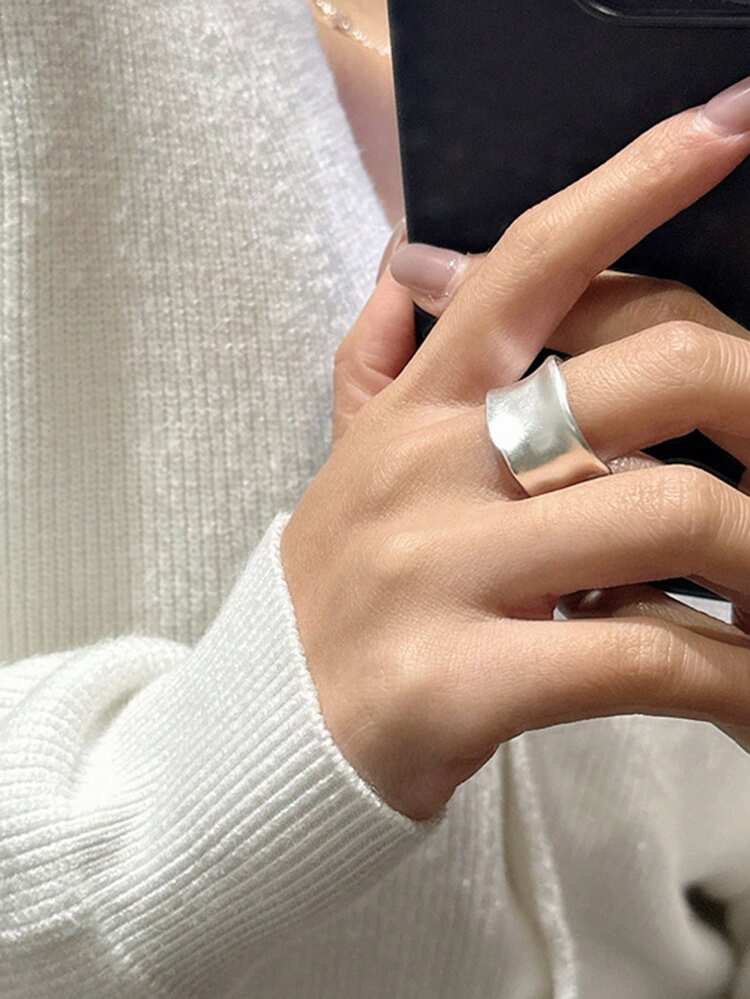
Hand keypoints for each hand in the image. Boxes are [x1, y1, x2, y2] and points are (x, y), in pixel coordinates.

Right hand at [283, 91, 749, 821]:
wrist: (268, 734)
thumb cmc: (335, 595)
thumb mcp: (346, 466)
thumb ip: (375, 364)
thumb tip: (400, 266)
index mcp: (417, 412)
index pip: (526, 268)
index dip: (631, 186)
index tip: (728, 124)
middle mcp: (429, 472)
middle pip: (647, 377)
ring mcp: (440, 572)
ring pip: (670, 516)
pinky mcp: (458, 682)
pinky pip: (640, 656)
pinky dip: (725, 680)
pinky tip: (744, 697)